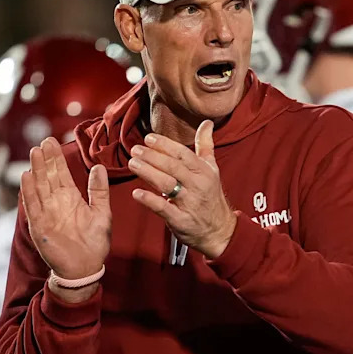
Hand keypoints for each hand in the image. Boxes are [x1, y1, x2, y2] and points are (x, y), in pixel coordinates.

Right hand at [20, 137, 110, 281]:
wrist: (86, 267)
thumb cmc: (95, 242)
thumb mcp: (102, 213)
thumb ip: (99, 191)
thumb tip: (99, 166)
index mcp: (70, 198)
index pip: (61, 173)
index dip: (56, 158)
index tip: (52, 141)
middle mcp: (56, 203)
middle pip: (48, 176)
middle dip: (45, 159)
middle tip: (43, 142)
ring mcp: (46, 213)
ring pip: (39, 187)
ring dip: (36, 170)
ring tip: (34, 153)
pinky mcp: (40, 226)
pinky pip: (33, 206)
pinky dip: (29, 192)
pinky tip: (26, 177)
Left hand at [129, 120, 236, 258]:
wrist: (219, 230)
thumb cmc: (211, 197)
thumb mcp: (212, 170)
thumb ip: (206, 145)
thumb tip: (206, 123)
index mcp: (204, 171)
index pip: (183, 153)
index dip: (165, 145)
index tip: (149, 138)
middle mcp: (197, 185)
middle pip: (173, 167)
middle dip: (152, 156)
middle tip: (135, 149)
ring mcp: (189, 203)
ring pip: (166, 184)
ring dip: (148, 172)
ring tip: (133, 163)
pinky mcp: (180, 220)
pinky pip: (163, 208)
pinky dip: (149, 200)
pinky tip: (136, 193)